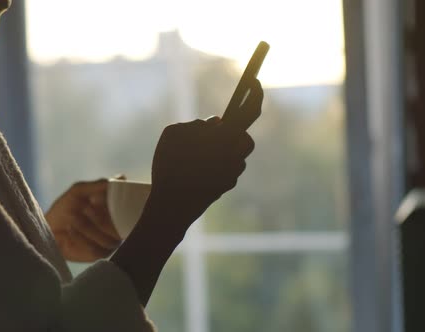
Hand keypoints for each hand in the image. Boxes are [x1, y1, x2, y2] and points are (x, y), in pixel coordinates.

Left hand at [45, 178, 121, 261]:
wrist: (49, 227)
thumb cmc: (65, 207)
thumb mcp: (80, 191)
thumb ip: (99, 185)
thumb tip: (122, 178)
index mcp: (117, 212)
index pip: (129, 213)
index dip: (119, 208)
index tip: (96, 199)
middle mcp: (117, 228)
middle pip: (120, 229)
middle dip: (102, 218)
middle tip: (86, 207)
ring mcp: (109, 242)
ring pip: (109, 240)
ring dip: (88, 227)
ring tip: (73, 217)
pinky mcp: (98, 254)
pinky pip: (96, 249)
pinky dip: (82, 238)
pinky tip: (71, 229)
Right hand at [147, 78, 262, 232]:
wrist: (172, 207)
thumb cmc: (170, 166)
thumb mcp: (173, 133)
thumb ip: (196, 124)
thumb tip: (215, 124)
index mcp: (226, 138)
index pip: (250, 110)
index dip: (254, 93)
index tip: (254, 82)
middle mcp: (235, 156)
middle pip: (243, 136)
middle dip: (231, 130)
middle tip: (217, 128)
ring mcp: (232, 173)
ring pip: (236, 153)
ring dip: (224, 148)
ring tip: (200, 151)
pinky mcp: (226, 187)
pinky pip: (226, 169)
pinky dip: (216, 165)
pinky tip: (197, 169)